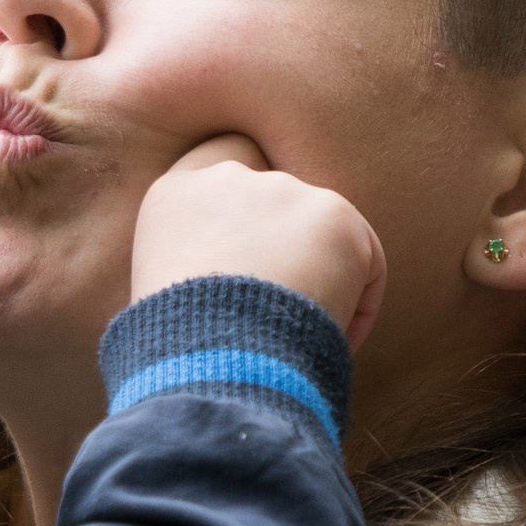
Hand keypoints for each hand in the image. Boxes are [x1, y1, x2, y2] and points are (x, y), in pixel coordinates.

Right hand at [130, 136, 385, 347]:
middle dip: (284, 251)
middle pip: (275, 205)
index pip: (210, 172)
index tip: (246, 262)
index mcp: (174, 195)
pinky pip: (364, 264)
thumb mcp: (161, 293)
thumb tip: (225, 287)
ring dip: (318, 282)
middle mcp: (226, 178)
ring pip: (321, 237)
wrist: (211, 353)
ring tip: (303, 338)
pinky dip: (356, 308)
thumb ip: (191, 264)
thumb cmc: (179, 347)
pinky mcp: (334, 214)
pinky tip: (329, 340)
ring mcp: (283, 190)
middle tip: (279, 312)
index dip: (237, 215)